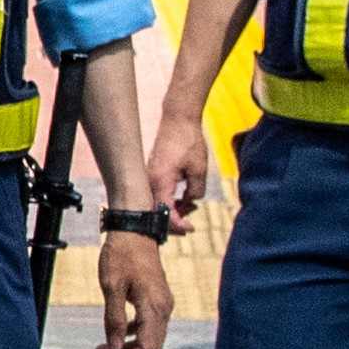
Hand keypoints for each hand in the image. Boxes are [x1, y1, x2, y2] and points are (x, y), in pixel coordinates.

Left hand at [95, 227, 175, 348]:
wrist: (134, 230)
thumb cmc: (121, 254)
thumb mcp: (111, 286)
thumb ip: (113, 319)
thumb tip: (113, 348)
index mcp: (154, 307)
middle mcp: (164, 309)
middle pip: (151, 348)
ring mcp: (162, 304)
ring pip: (149, 338)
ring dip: (126, 348)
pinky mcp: (156, 300)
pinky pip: (147, 326)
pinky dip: (130, 334)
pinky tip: (112, 334)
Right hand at [145, 111, 214, 225]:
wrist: (178, 119)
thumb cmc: (188, 142)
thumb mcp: (199, 170)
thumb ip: (195, 191)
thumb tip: (190, 202)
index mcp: (160, 182)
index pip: (164, 213)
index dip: (177, 225)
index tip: (191, 228)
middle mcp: (150, 181)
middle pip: (156, 211)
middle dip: (173, 220)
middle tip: (191, 222)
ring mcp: (149, 176)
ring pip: (156, 203)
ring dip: (172, 210)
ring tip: (191, 206)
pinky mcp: (152, 172)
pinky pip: (156, 193)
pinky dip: (168, 200)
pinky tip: (183, 198)